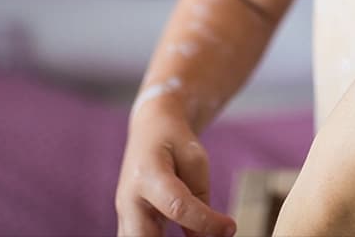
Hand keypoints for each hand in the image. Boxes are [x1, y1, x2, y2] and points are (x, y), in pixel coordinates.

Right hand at [115, 102, 235, 236]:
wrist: (150, 129)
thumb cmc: (175, 140)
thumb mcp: (195, 158)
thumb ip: (200, 195)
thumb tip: (207, 236)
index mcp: (148, 173)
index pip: (177, 206)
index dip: (205, 221)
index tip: (230, 228)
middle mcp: (129, 198)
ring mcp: (124, 213)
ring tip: (195, 235)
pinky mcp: (128, 222)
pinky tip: (187, 234)